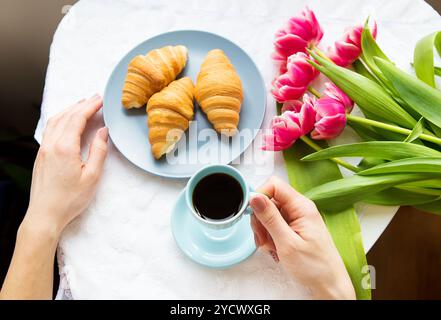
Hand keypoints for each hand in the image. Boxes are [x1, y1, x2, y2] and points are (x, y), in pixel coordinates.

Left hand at [23, 95, 108, 237]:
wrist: (45, 214)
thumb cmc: (70, 199)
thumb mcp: (92, 177)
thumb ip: (99, 151)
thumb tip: (103, 132)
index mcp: (65, 148)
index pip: (78, 118)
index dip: (90, 106)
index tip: (100, 99)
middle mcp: (51, 145)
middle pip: (66, 116)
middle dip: (81, 104)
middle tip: (95, 98)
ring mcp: (43, 149)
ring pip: (55, 121)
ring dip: (69, 109)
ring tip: (82, 105)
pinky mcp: (41, 155)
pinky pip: (50, 129)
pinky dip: (61, 119)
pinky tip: (67, 121)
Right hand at [250, 176, 354, 299]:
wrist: (328, 285)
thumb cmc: (314, 267)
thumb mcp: (287, 243)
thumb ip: (270, 218)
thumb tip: (255, 197)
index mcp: (301, 207)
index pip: (274, 185)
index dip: (260, 196)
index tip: (252, 213)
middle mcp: (299, 209)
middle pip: (269, 201)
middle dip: (260, 219)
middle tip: (263, 238)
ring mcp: (296, 219)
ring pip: (268, 215)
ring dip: (264, 231)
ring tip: (271, 247)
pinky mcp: (293, 229)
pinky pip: (273, 226)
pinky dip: (269, 237)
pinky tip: (275, 249)